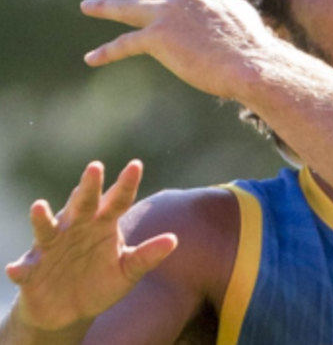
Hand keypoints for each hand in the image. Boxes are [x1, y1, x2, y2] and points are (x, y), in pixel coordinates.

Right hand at [4, 161, 176, 333]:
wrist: (70, 310)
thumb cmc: (101, 282)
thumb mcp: (128, 272)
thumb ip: (147, 256)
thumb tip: (174, 240)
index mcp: (103, 225)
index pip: (117, 200)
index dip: (126, 184)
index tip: (136, 165)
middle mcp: (76, 228)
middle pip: (83, 204)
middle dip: (88, 187)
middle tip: (95, 167)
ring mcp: (52, 246)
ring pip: (46, 228)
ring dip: (42, 218)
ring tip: (39, 207)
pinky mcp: (31, 268)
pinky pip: (23, 267)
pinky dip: (20, 268)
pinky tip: (17, 270)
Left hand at [81, 0, 280, 98]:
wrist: (250, 62)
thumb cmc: (253, 47)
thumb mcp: (240, 15)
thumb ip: (223, 9)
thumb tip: (224, 16)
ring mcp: (167, 13)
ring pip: (126, 8)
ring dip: (103, 6)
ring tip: (87, 6)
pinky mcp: (157, 36)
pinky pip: (124, 43)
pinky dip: (106, 52)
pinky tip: (92, 58)